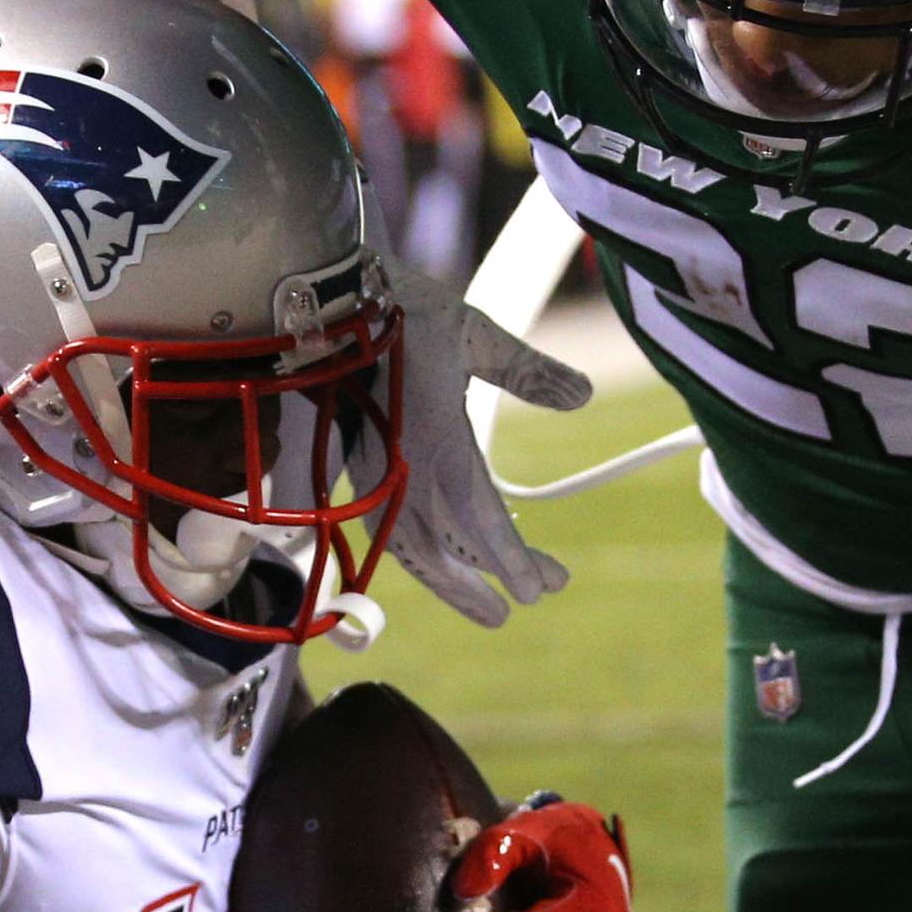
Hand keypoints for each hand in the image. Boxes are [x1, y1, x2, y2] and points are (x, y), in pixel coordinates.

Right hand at [373, 257, 589, 626]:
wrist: (328, 302)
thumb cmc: (404, 310)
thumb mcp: (475, 332)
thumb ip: (528, 370)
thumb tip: (583, 396)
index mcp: (433, 434)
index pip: (475, 514)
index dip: (506, 557)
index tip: (538, 588)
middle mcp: (400, 464)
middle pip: (447, 545)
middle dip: (491, 577)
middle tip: (539, 595)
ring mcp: (374, 471)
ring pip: (411, 548)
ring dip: (451, 583)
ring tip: (489, 609)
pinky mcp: (358, 468)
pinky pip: (386, 531)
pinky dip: (416, 559)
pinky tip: (439, 570)